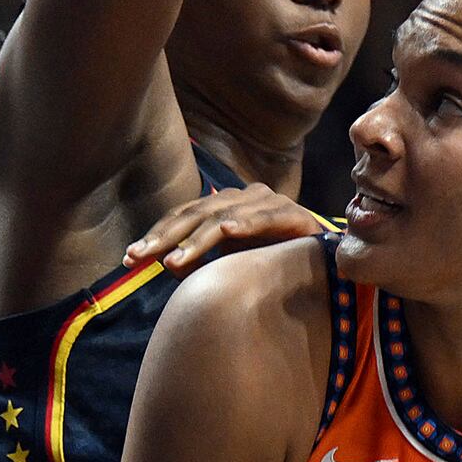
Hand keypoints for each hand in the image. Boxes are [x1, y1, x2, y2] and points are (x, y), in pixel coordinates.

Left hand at [125, 185, 321, 274]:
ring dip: (196, 241)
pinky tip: (227, 233)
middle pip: (195, 213)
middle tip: (138, 257)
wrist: (331, 260)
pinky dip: (244, 224)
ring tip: (174, 261)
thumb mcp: (235, 261)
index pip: (184, 216)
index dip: (157, 234)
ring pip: (222, 218)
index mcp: (228, 204)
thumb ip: (206, 259)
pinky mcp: (291, 214)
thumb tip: (170, 265)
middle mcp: (244, 196)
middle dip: (164, 236)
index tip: (130, 257)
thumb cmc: (280, 263)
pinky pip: (262, 219)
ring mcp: (268, 202)